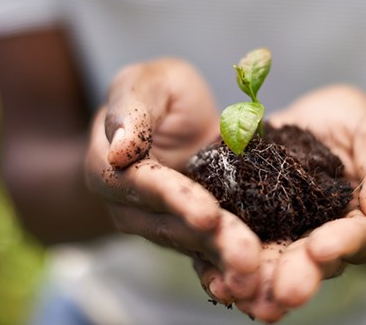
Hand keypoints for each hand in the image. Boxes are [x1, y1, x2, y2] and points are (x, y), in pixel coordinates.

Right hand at [85, 58, 261, 298]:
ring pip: (190, 244)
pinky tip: (251, 282)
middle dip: (210, 241)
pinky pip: (203, 251)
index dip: (176, 199)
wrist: (172, 119)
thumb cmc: (157, 94)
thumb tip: (118, 150)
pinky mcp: (184, 231)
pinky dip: (225, 266)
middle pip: (170, 225)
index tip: (207, 214)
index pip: (143, 185)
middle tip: (246, 258)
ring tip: (256, 275)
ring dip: (223, 259)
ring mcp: (155, 223)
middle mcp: (128, 204)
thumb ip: (131, 108)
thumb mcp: (146, 84)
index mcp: (109, 167)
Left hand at [197, 84, 365, 321]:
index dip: (342, 244)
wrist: (311, 120)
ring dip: (259, 281)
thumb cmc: (354, 125)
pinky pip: (240, 245)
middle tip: (283, 292)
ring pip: (274, 263)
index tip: (321, 248)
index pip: (360, 238)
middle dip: (297, 276)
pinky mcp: (254, 224)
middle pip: (314, 262)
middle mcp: (326, 238)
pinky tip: (214, 277)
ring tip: (240, 291)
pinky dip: (226, 261)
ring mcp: (288, 234)